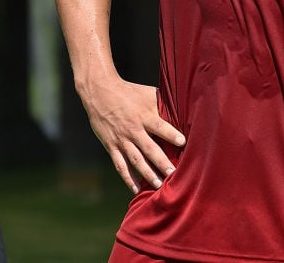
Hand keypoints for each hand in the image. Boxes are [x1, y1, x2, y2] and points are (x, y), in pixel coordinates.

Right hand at [80, 76, 185, 193]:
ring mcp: (121, 139)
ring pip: (136, 160)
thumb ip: (163, 103)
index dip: (171, 134)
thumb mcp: (147, 93)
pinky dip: (128, 178)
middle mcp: (133, 129)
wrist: (100, 92)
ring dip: (147, 174)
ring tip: (159, 185)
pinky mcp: (111, 146)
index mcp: (144, 115)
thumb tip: (183, 108)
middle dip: (162, 162)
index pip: (159, 126)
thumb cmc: (129, 92)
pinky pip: (120, 165)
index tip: (183, 142)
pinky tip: (136, 189)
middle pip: (149, 148)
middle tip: (173, 174)